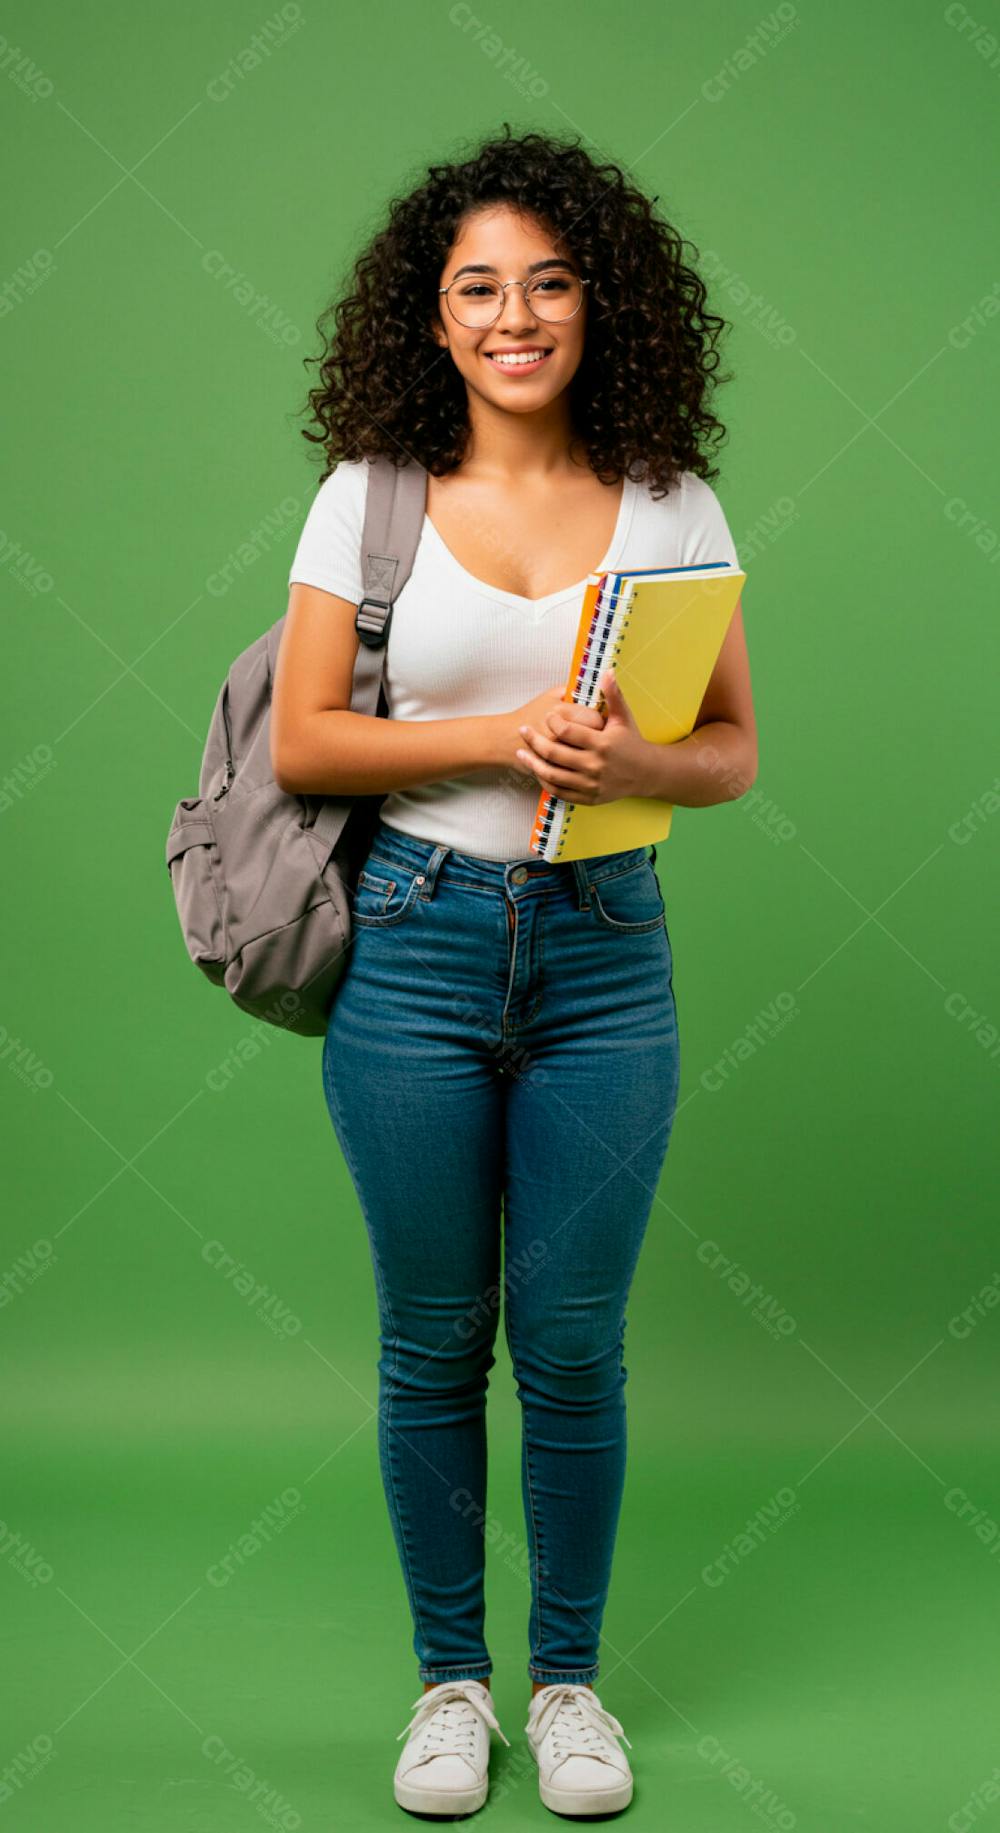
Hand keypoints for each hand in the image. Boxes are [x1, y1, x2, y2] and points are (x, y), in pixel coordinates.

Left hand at [514, 670, 647, 804]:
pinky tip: (537, 771)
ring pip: (553, 774)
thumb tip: (607, 671)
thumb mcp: (623, 718)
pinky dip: (545, 781)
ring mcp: (590, 784)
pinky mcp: (588, 797)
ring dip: (533, 763)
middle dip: (534, 740)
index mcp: (602, 743)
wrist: (646, 774)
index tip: (547, 716)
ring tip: (521, 753)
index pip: (567, 731)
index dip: (553, 721)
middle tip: (522, 731)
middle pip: (555, 753)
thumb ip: (613, 695)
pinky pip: (559, 791)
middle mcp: (595, 765)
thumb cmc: (632, 742)